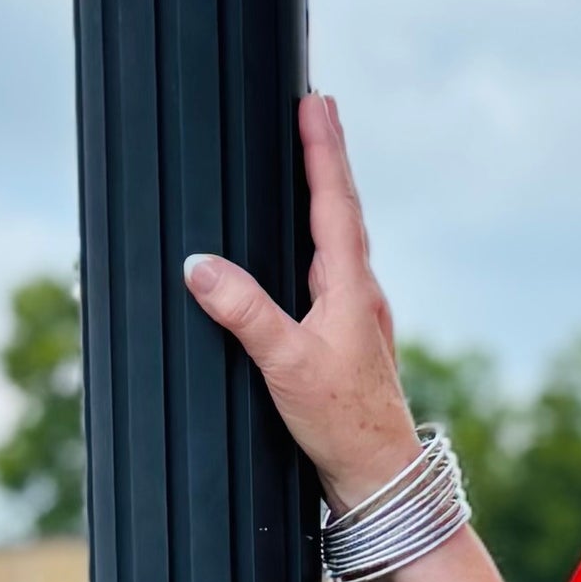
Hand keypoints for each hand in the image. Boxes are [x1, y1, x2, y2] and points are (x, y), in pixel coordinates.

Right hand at [179, 91, 421, 511]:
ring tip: (312, 161)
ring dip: (325, 198)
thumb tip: (198, 267)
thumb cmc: (343, 425)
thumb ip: (244, 312)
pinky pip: (331, 274)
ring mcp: (357, 318)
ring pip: (339, 242)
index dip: (323, 150)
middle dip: (325, 158)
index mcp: (351, 287)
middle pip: (341, 211)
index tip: (317, 101)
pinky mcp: (348, 342)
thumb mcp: (285, 365)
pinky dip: (319, 243)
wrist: (381, 480)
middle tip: (317, 109)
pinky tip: (307, 253)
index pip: (335, 202)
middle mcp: (360, 295)